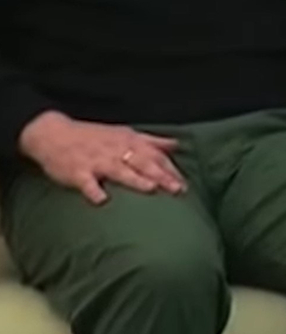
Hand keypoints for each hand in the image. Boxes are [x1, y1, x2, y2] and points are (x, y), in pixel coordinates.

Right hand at [17, 111, 186, 204]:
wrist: (53, 133)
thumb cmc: (93, 137)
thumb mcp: (125, 134)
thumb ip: (151, 141)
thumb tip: (176, 144)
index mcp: (129, 141)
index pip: (155, 155)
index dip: (171, 169)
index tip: (185, 183)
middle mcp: (116, 151)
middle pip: (142, 163)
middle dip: (161, 175)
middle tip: (178, 189)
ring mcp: (96, 161)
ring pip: (119, 170)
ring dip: (134, 179)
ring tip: (150, 188)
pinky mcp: (77, 172)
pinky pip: (86, 182)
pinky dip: (93, 190)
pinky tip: (101, 200)